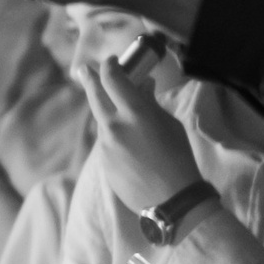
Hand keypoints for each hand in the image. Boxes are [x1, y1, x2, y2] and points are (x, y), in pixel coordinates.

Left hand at [76, 54, 201, 213]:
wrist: (171, 201)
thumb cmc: (179, 159)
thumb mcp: (170, 125)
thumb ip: (151, 104)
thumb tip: (142, 85)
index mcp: (135, 113)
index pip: (113, 79)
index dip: (110, 66)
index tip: (112, 61)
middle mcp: (114, 127)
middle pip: (95, 95)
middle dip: (90, 79)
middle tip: (84, 69)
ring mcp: (105, 146)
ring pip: (102, 121)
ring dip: (107, 112)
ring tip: (119, 111)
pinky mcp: (103, 163)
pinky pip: (106, 142)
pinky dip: (113, 135)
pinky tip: (129, 144)